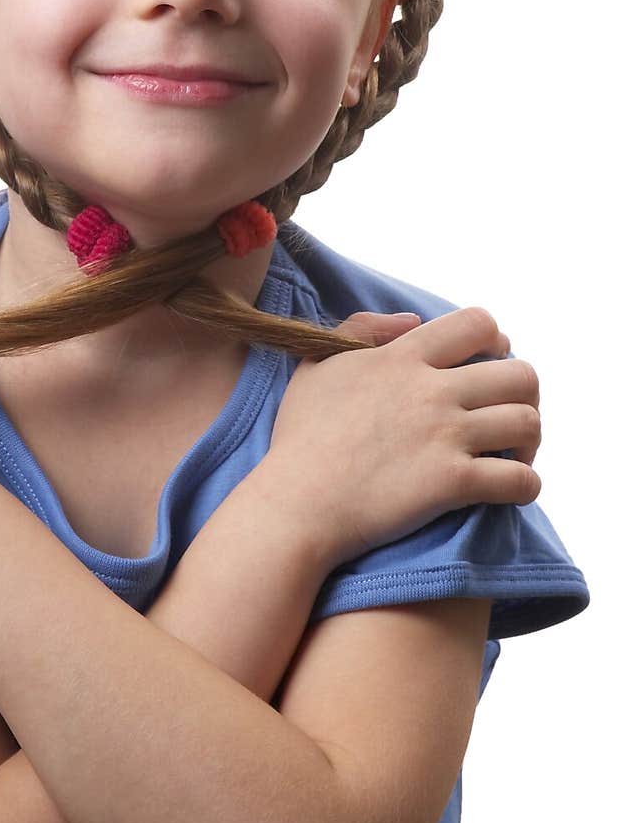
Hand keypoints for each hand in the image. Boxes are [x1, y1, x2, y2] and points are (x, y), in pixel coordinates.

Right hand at [266, 306, 539, 565]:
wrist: (295, 502)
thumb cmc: (299, 437)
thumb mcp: (317, 364)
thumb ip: (360, 328)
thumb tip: (411, 320)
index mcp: (402, 357)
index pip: (477, 323)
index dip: (496, 340)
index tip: (490, 361)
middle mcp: (431, 390)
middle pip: (519, 374)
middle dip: (522, 394)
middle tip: (503, 415)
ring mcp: (445, 435)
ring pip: (527, 423)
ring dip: (528, 439)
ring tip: (511, 453)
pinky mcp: (452, 483)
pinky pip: (521, 479)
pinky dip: (525, 483)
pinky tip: (508, 488)